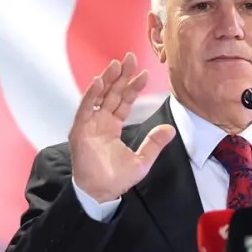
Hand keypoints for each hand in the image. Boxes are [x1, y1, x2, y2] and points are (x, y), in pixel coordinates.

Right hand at [69, 52, 175, 202]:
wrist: (101, 193)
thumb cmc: (117, 179)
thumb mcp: (142, 160)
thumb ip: (154, 143)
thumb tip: (171, 129)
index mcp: (112, 126)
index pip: (123, 101)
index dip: (132, 87)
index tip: (143, 73)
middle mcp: (100, 122)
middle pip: (111, 93)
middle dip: (120, 76)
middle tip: (129, 58)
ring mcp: (89, 125)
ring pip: (98, 96)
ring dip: (106, 80)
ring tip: (117, 64)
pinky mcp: (80, 131)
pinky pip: (85, 109)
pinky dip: (91, 95)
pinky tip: (99, 81)